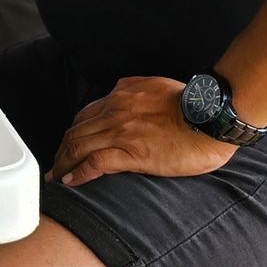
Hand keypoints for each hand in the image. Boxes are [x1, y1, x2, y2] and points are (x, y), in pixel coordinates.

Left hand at [48, 77, 235, 187]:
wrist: (212, 117)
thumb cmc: (192, 105)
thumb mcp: (156, 85)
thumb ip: (134, 89)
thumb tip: (120, 93)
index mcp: (121, 96)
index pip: (85, 115)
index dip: (72, 132)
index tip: (67, 144)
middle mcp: (115, 112)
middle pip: (76, 132)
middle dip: (61, 150)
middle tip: (54, 166)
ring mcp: (121, 132)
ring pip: (78, 146)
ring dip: (62, 163)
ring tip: (55, 178)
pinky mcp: (132, 153)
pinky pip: (95, 163)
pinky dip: (78, 173)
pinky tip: (70, 182)